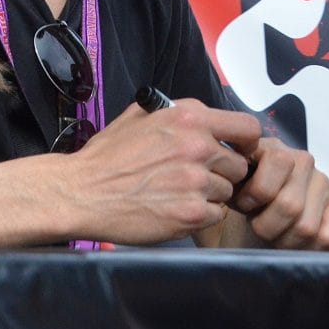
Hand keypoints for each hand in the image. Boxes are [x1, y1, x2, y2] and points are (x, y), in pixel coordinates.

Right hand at [60, 97, 258, 244]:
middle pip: (239, 165)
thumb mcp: (137, 118)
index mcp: (187, 117)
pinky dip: (198, 215)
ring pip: (227, 192)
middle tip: (191, 177)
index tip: (236, 150)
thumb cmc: (106, 157)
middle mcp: (197, 146)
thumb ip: (175, 114)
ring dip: (207, 195)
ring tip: (175, 193)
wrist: (81, 192)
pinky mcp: (193, 213)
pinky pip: (216, 215)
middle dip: (221, 173)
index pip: (248, 128)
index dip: (245, 143)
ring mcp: (196, 181)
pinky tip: (173, 207)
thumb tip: (203, 118)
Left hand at [229, 134, 328, 249]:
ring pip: (306, 226)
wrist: (247, 223)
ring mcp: (324, 182)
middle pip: (290, 204)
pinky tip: (289, 241)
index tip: (241, 205)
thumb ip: (226, 176)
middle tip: (255, 226)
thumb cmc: (233, 201)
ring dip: (282, 240)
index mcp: (271, 147)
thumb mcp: (224, 186)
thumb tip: (231, 175)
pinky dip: (304, 248)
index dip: (255, 193)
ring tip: (270, 234)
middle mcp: (303, 159)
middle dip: (265, 225)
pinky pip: (327, 237)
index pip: (278, 163)